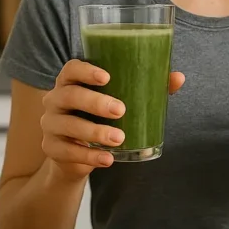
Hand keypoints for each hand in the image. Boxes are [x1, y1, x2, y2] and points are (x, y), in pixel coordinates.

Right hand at [40, 59, 184, 178]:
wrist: (78, 153)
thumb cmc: (102, 116)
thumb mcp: (122, 100)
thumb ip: (148, 87)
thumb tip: (179, 78)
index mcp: (71, 82)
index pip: (71, 68)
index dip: (86, 70)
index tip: (107, 77)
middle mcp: (55, 99)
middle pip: (69, 95)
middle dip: (95, 102)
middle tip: (120, 110)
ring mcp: (50, 124)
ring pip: (67, 125)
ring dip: (94, 132)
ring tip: (119, 139)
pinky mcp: (51, 148)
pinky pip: (67, 152)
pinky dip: (89, 156)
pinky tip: (108, 159)